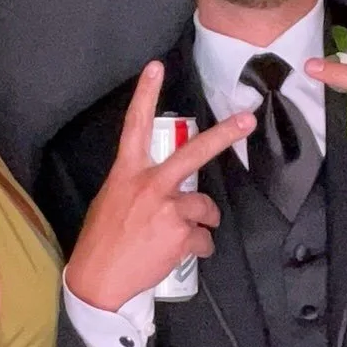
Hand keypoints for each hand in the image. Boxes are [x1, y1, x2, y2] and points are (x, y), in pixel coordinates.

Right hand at [66, 61, 254, 309]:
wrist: (98, 280)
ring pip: (206, 209)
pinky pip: (204, 239)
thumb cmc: (101, 241)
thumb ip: (138, 186)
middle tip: (247, 119)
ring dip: (201, 224)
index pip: (135, 126)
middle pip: (193, 152)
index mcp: (127, 173)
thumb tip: (163, 188)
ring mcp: (168, 209)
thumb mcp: (111, 201)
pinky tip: (178, 255)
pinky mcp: (181, 235)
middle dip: (224, 134)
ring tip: (179, 237)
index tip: (156, 67)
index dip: (145, 94)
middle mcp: (150, 185)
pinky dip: (197, 248)